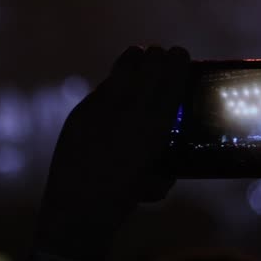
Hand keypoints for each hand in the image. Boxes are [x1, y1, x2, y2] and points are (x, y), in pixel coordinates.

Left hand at [37, 46, 189, 255]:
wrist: (79, 206)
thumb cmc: (124, 199)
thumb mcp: (156, 181)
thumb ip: (165, 161)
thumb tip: (171, 156)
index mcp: (155, 124)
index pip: (172, 76)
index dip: (178, 60)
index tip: (181, 54)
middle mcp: (131, 108)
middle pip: (150, 62)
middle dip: (158, 56)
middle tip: (161, 54)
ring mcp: (102, 106)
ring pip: (124, 66)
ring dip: (135, 60)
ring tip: (139, 56)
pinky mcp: (81, 111)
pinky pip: (103, 87)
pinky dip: (113, 84)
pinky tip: (117, 85)